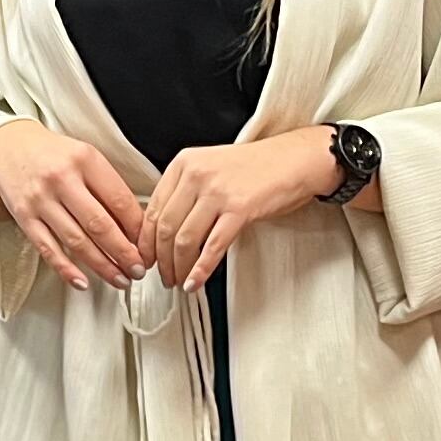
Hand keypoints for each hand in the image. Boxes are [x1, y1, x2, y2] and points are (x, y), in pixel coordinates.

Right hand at [0, 118, 146, 291]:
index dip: (138, 228)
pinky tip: (83, 281)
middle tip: (138, 270)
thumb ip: (108, 187)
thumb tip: (135, 227)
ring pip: (76, 241)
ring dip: (102, 266)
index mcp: (85, 159)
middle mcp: (62, 179)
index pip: (120, 200)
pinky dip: (66, 269)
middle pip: (100, 224)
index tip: (148, 246)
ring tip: (120, 279)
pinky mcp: (24, 217)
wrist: (9, 145)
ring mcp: (40, 199)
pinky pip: (47, 249)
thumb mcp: (86, 157)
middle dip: (124, 253)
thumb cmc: (54, 154)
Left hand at [144, 129, 337, 289]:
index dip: (146, 241)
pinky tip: (195, 281)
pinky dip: (201, 269)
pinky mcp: (240, 208)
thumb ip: (186, 191)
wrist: (294, 159)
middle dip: (160, 259)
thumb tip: (164, 229)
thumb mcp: (211, 167)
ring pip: (185, 240)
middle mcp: (196, 175)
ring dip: (178, 267)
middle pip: (166, 227)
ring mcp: (218, 191)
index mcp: (184, 163)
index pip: (154, 208)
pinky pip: (212, 247)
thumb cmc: (256, 167)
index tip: (147, 258)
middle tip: (162, 275)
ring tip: (179, 280)